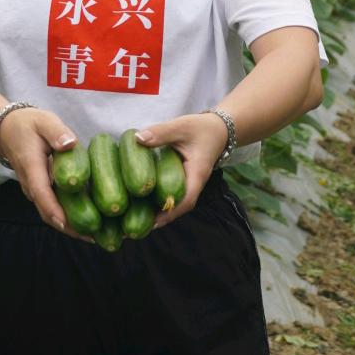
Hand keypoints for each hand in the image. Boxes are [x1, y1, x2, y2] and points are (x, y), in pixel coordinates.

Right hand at [0, 106, 94, 243]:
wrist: (7, 130)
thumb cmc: (29, 124)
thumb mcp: (44, 121)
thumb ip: (57, 132)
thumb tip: (70, 144)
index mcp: (32, 167)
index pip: (41, 192)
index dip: (53, 209)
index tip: (67, 223)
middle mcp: (31, 184)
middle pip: (47, 212)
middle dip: (69, 227)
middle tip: (95, 237)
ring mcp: (35, 190)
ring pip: (51, 213)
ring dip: (71, 226)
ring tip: (98, 235)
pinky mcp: (40, 191)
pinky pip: (53, 208)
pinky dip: (69, 217)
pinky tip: (89, 223)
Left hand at [135, 113, 227, 229]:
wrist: (218, 128)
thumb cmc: (201, 127)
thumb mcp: (181, 126)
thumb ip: (161, 132)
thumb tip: (137, 138)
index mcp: (197, 174)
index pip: (186, 199)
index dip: (170, 212)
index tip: (153, 222)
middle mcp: (194, 183)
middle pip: (179, 206)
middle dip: (160, 218)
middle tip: (137, 227)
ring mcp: (189, 183)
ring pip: (175, 202)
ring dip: (159, 211)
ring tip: (136, 222)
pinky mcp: (183, 179)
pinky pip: (172, 193)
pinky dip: (159, 199)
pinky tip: (142, 203)